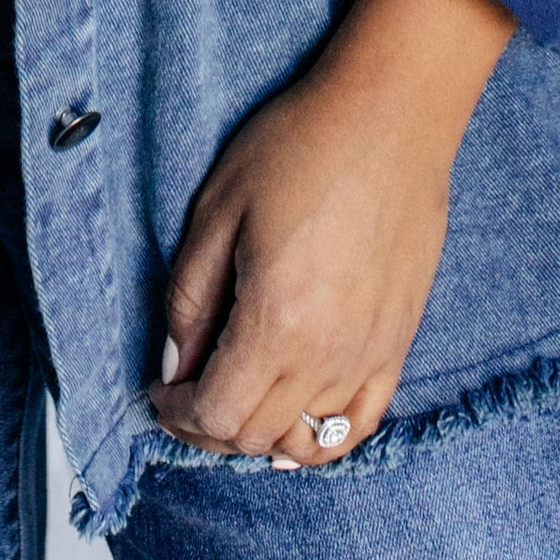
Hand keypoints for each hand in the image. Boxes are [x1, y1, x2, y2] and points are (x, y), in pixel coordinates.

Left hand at [148, 0, 513, 468]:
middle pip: (257, 435)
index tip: (160, 390)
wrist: (390, 117)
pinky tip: (294, 420)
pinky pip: (358, 425)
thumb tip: (174, 365)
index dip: (177, 412)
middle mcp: (328, 354)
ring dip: (260, 434)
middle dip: (208, 425)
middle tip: (185, 390)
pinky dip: (320, 439)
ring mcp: (370, 355)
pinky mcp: (398, 343)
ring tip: (235, 398)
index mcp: (277, 321)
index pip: (218, 414)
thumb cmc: (301, 146)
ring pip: (306, 442)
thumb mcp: (217, 209)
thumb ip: (190, 298)